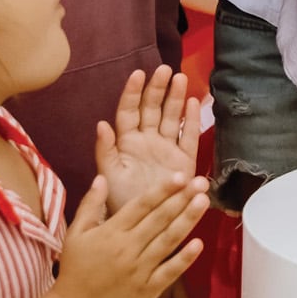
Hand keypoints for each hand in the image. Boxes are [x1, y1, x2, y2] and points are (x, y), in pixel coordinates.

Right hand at [44, 175, 205, 297]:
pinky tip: (200, 243)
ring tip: (203, 202)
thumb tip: (102, 177)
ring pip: (168, 241)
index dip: (162, 190)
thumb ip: (90, 205)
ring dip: (187, 220)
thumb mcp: (75, 234)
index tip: (181, 176)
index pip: (141, 205)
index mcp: (111, 232)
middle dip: (181, 199)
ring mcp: (139, 270)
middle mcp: (127, 248)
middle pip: (159, 219)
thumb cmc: (76, 270)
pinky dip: (185, 259)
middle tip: (201, 182)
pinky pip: (169, 272)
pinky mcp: (148, 289)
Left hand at [97, 67, 201, 214]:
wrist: (142, 227)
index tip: (139, 73)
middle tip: (165, 70)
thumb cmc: (120, 202)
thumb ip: (105, 151)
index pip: (129, 111)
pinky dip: (192, 120)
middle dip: (158, 89)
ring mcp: (166, 149)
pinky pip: (189, 136)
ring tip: (180, 78)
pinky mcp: (183, 160)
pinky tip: (195, 103)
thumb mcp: (109, 176)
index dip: (133, 92)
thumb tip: (101, 124)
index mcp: (126, 143)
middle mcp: (146, 141)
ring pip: (172, 117)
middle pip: (152, 109)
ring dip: (176, 98)